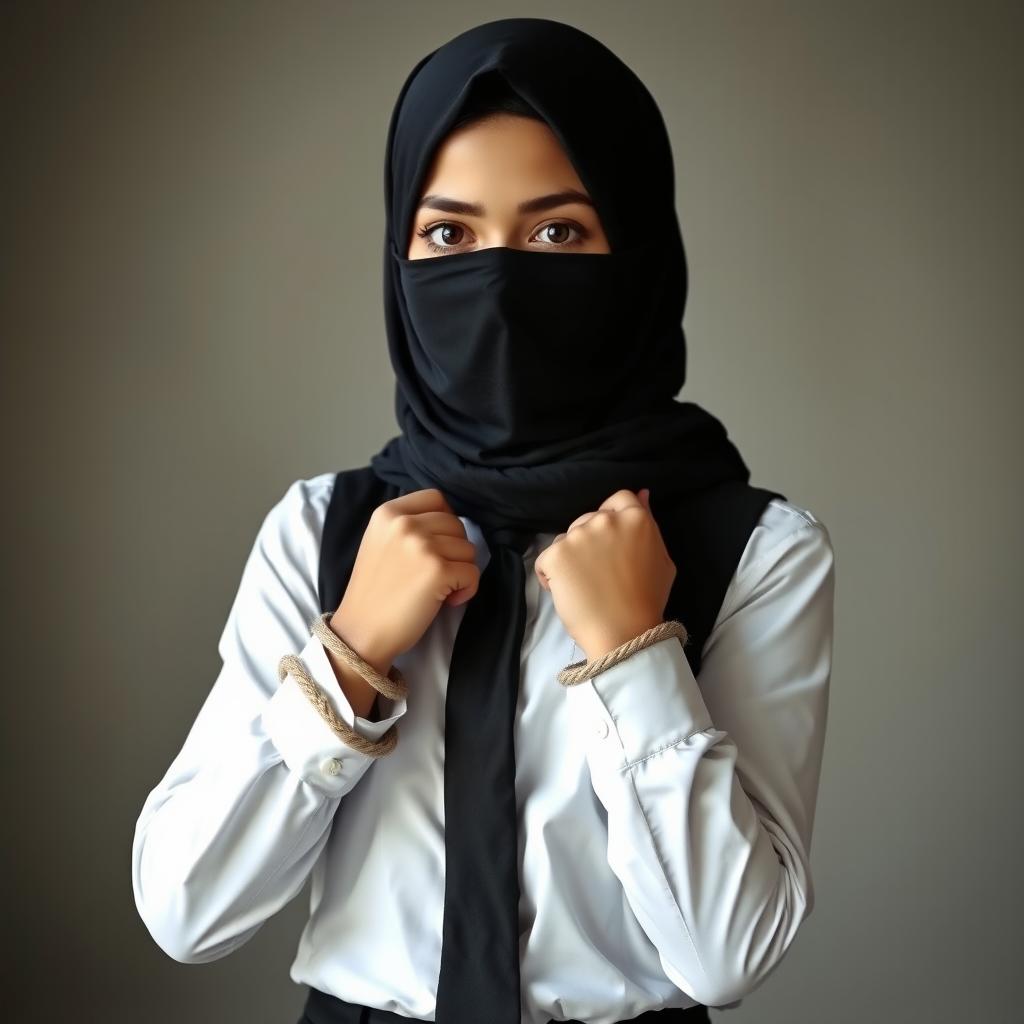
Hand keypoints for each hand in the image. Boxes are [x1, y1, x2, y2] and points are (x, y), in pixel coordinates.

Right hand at [330, 488, 479, 673]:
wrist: (360, 632)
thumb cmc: (373, 592)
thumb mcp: (379, 542)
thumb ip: (407, 524)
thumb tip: (449, 520)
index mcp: (387, 512)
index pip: (436, 498)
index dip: (444, 522)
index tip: (437, 545)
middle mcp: (404, 523)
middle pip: (456, 524)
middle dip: (453, 550)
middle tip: (435, 574)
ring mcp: (421, 545)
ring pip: (468, 548)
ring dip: (460, 571)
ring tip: (438, 588)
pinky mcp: (438, 570)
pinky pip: (473, 573)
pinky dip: (467, 589)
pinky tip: (448, 600)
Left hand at [534, 488, 676, 661]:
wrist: (624, 634)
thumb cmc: (647, 601)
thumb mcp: (662, 559)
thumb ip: (649, 525)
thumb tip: (643, 493)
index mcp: (635, 518)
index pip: (618, 499)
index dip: (613, 519)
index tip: (613, 544)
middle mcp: (605, 520)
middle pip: (589, 519)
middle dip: (590, 542)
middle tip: (600, 574)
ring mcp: (578, 535)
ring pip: (566, 539)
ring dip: (571, 558)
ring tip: (585, 586)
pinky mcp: (556, 554)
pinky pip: (546, 559)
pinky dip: (551, 575)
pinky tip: (568, 592)